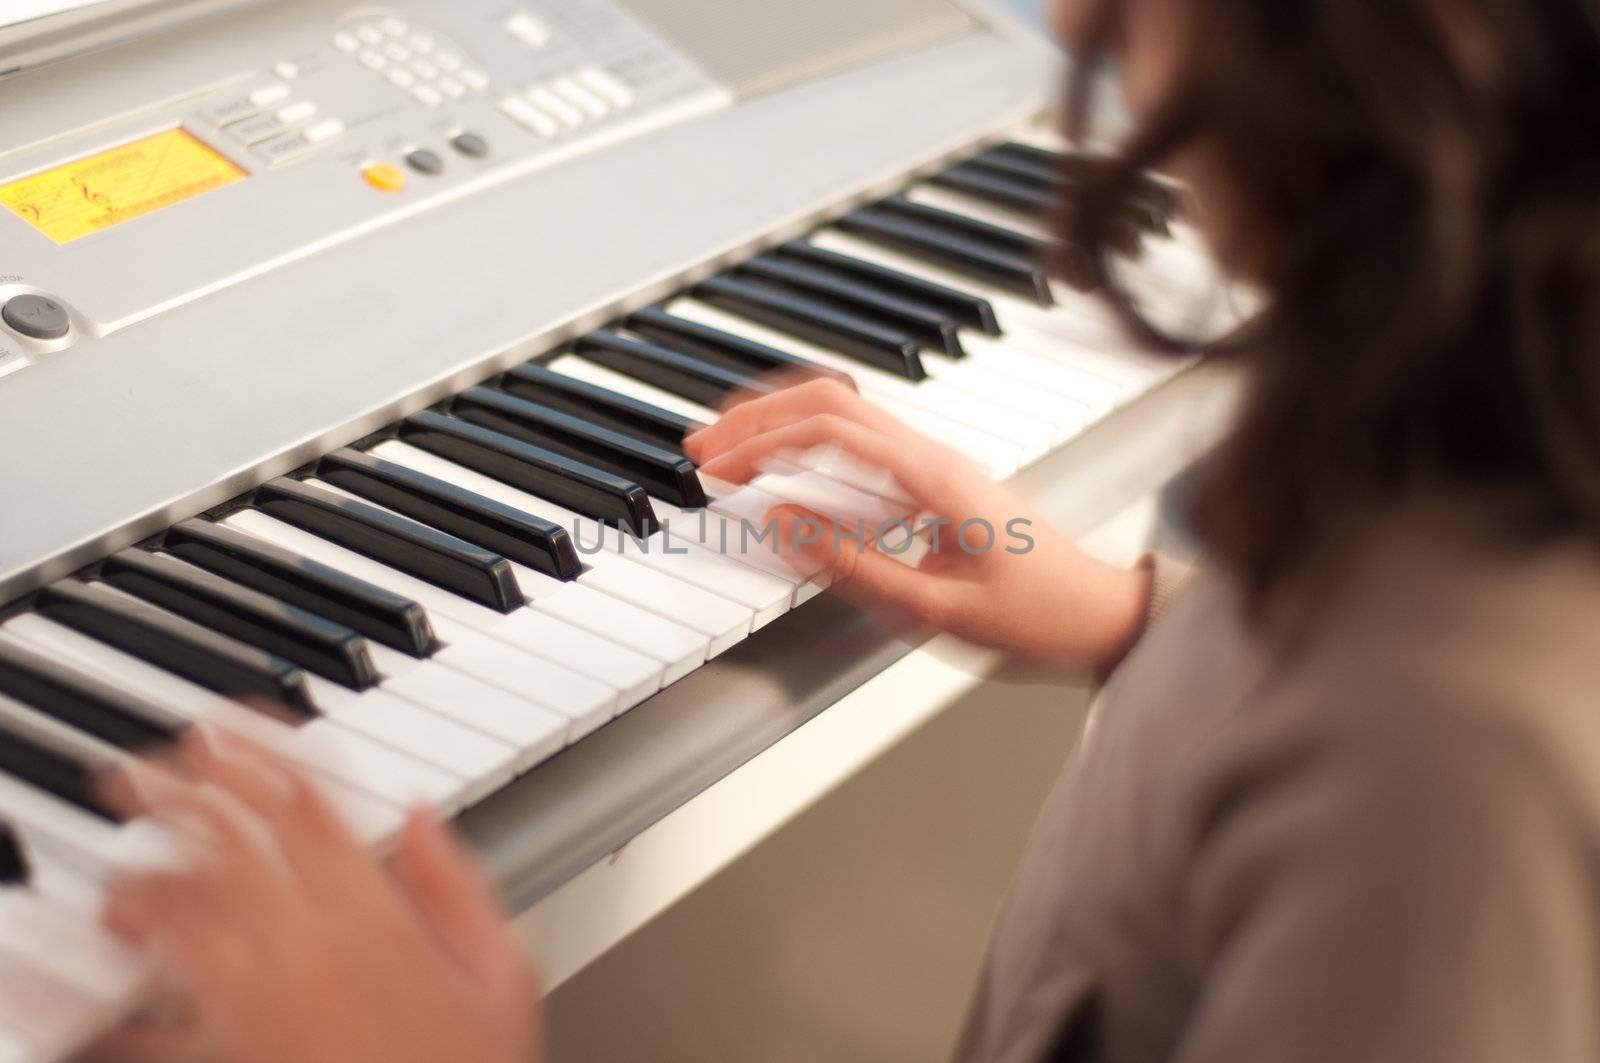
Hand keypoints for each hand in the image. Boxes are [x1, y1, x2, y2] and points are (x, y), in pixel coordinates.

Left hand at [87, 731, 540, 1062]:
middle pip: (221, 842)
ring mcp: (250, 999)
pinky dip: (126, 964)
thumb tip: (419, 816)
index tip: (226, 725)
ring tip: (134, 850)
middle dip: (179, 791)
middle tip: (150, 764)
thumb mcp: (504, 973)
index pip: (302, 805)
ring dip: (147, 869)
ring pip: (176, 909)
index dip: (257, 752)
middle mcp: (300, 944)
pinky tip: (118, 945)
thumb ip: (458, 884)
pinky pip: (152, 994)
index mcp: (372, 914)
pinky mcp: (222, 1047)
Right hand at [684, 378, 1151, 674]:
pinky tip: (787, 463)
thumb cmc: (1038, 617)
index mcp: (935, 477)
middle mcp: (935, 456)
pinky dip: (812, 439)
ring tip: (730, 445)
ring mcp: (938, 464)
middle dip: (758, 415)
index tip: (716, 465)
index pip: (829, 427)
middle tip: (703, 446)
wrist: (1106, 618)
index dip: (761, 439)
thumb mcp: (935, 608)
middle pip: (831, 399)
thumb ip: (851, 565)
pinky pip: (863, 439)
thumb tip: (779, 524)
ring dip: (782, 419)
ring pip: (846, 410)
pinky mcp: (938, 483)